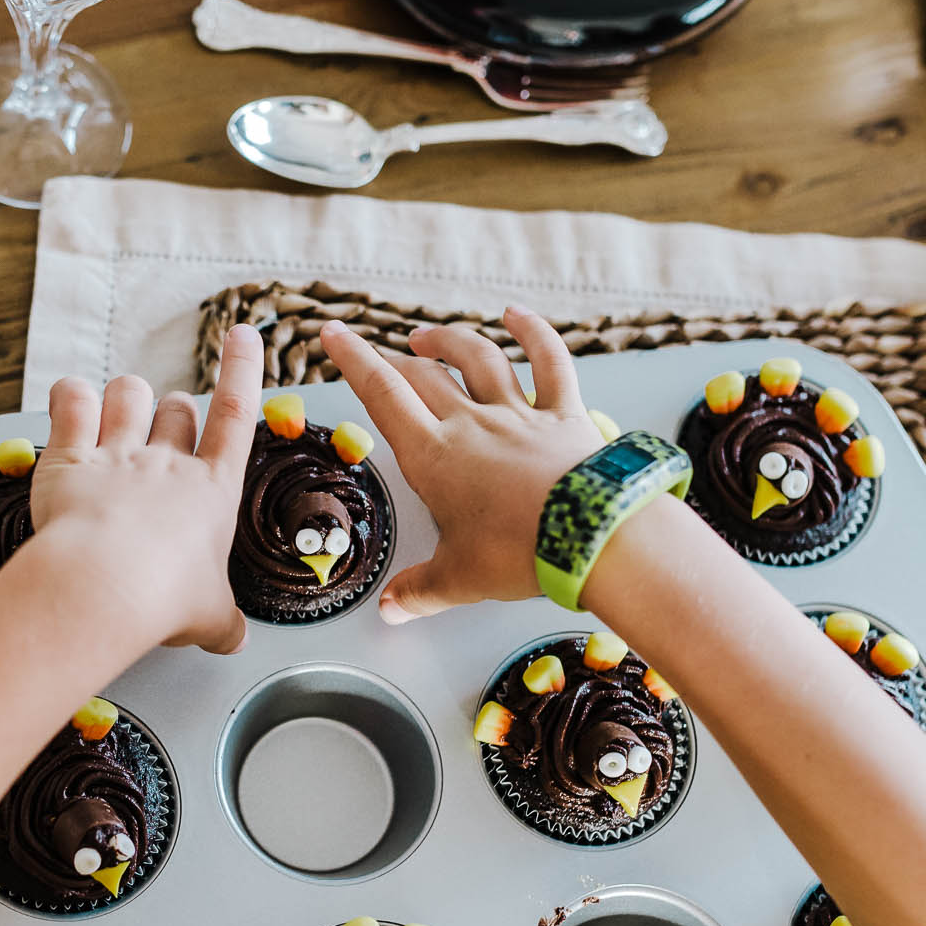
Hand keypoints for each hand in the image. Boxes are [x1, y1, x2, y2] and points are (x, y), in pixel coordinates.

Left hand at [28, 324, 264, 652]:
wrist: (104, 586)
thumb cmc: (163, 599)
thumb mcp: (210, 617)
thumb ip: (223, 623)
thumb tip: (235, 640)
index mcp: (212, 491)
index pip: (237, 415)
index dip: (242, 370)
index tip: (244, 335)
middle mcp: (167, 462)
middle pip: (177, 407)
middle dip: (173, 410)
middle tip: (163, 431)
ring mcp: (117, 454)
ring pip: (127, 393)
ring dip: (125, 397)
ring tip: (116, 413)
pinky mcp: (68, 458)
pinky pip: (71, 400)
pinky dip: (70, 395)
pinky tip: (69, 403)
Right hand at [321, 307, 600, 620]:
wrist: (592, 537)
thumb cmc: (521, 554)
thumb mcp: (459, 579)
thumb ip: (420, 591)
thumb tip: (391, 610)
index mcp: (434, 457)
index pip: (382, 395)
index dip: (352, 360)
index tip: (333, 334)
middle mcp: (471, 423)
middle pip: (423, 375)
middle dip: (393, 358)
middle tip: (376, 355)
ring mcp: (518, 412)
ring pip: (477, 357)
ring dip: (448, 340)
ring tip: (428, 336)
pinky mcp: (563, 412)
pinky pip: (548, 360)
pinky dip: (533, 332)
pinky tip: (516, 315)